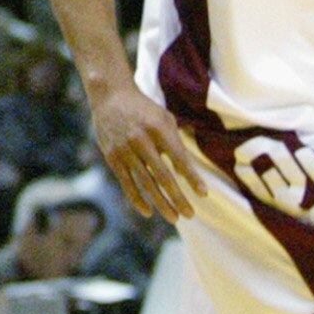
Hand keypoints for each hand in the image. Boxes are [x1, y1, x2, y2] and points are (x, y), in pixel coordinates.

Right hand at [90, 77, 200, 224]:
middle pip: (162, 175)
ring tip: (174, 217)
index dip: (192, 178)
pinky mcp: (112, 156)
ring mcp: (124, 149)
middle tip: (190, 214)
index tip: (203, 194)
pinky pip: (126, 183)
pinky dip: (137, 199)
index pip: (179, 158)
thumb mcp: (164, 119)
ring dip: (160, 203)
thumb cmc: (144, 110)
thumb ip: (175, 144)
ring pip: (145, 183)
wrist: (110, 95)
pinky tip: (148, 212)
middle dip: (178, 197)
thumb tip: (186, 175)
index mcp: (158, 128)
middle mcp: (141, 139)